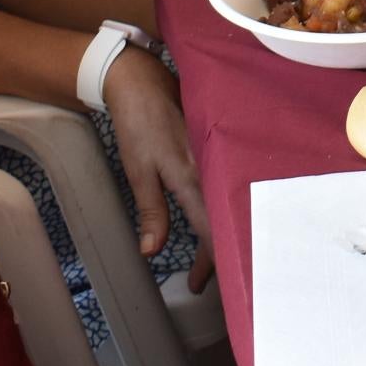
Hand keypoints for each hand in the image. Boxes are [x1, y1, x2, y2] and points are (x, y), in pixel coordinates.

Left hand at [101, 47, 212, 289]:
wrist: (144, 79)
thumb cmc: (139, 123)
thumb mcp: (139, 170)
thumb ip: (152, 211)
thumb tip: (151, 252)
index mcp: (195, 178)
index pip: (213, 231)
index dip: (213, 263)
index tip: (203, 286)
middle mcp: (214, 170)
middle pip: (226, 223)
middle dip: (218, 257)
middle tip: (203, 282)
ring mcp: (219, 159)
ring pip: (226, 207)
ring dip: (218, 235)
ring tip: (206, 261)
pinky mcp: (218, 150)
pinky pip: (225, 189)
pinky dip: (220, 211)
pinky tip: (214, 221)